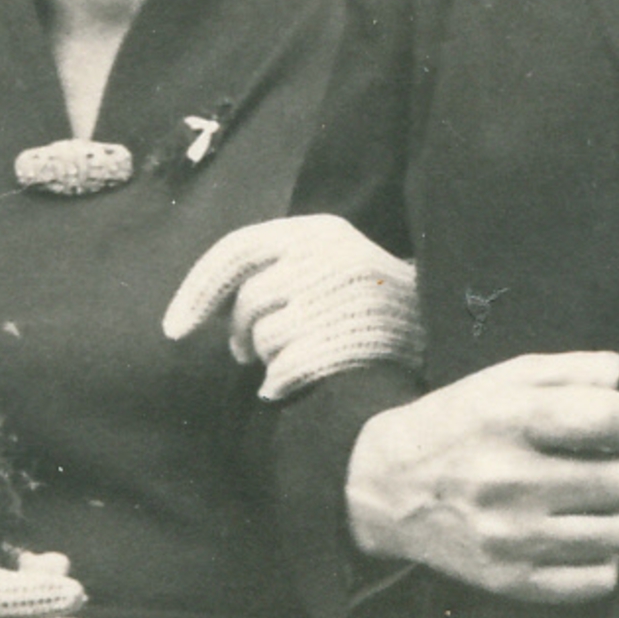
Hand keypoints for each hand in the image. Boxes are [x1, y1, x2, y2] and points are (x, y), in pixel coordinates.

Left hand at [163, 215, 423, 398]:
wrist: (443, 332)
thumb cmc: (372, 305)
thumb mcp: (329, 266)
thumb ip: (276, 271)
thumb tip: (207, 307)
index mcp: (318, 231)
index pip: (236, 251)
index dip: (198, 291)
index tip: (174, 329)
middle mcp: (328, 256)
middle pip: (248, 303)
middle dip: (239, 337)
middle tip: (247, 353)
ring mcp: (342, 298)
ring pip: (265, 339)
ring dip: (268, 361)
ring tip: (296, 360)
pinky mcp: (351, 337)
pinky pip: (284, 369)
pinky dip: (278, 384)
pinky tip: (288, 386)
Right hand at [346, 350, 618, 602]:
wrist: (386, 488)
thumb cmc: (457, 426)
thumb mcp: (503, 380)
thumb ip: (569, 369)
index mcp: (509, 420)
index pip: (608, 420)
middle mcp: (508, 480)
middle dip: (617, 469)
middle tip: (591, 466)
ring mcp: (510, 537)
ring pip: (616, 532)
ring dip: (608, 515)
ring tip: (580, 503)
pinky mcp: (509, 580)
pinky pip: (596, 579)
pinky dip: (597, 559)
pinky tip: (573, 537)